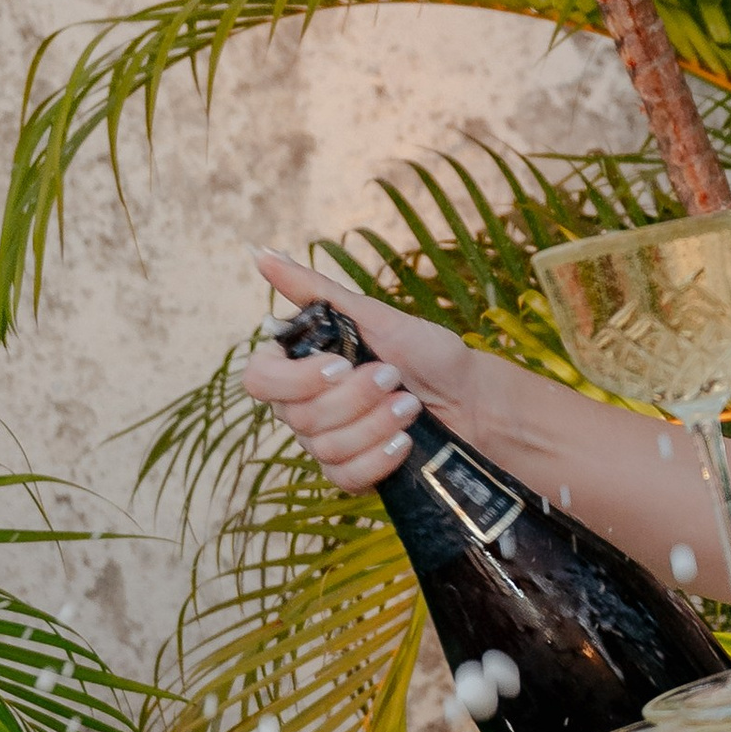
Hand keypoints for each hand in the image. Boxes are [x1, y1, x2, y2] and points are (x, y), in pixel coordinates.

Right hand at [240, 249, 479, 494]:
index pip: (258, 380)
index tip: (342, 365)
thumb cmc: (425, 352)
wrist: (472, 398)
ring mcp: (326, 443)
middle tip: (395, 377)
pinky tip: (404, 440)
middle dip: (355, 397)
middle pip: (297, 417)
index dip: (295, 379)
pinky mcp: (352, 472)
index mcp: (301, 365)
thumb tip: (261, 254)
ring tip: (410, 404)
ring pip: (324, 447)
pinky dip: (378, 458)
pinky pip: (345, 477)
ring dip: (374, 423)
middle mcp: (304, 406)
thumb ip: (315, 290)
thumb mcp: (374, 314)